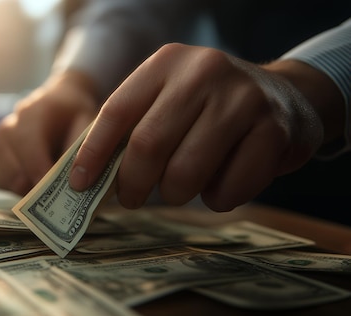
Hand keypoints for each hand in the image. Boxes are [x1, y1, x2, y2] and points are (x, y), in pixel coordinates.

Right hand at [0, 71, 98, 194]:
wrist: (58, 102)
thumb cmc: (74, 115)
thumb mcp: (87, 124)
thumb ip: (82, 150)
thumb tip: (77, 180)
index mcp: (32, 115)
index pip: (30, 148)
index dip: (41, 173)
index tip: (56, 195)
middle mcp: (8, 129)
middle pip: (14, 170)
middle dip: (36, 189)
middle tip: (58, 200)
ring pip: (7, 180)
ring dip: (28, 190)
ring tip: (51, 188)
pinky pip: (4, 183)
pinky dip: (21, 188)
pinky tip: (39, 181)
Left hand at [69, 43, 326, 211]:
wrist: (286, 97)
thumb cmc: (209, 108)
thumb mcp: (168, 100)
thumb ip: (132, 128)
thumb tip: (87, 177)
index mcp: (167, 64)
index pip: (117, 111)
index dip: (93, 153)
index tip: (79, 185)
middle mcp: (204, 72)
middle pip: (148, 145)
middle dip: (133, 184)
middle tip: (131, 199)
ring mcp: (243, 99)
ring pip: (186, 172)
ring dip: (175, 193)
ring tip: (180, 188)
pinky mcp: (275, 131)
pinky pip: (227, 190)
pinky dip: (216, 200)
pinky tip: (220, 183)